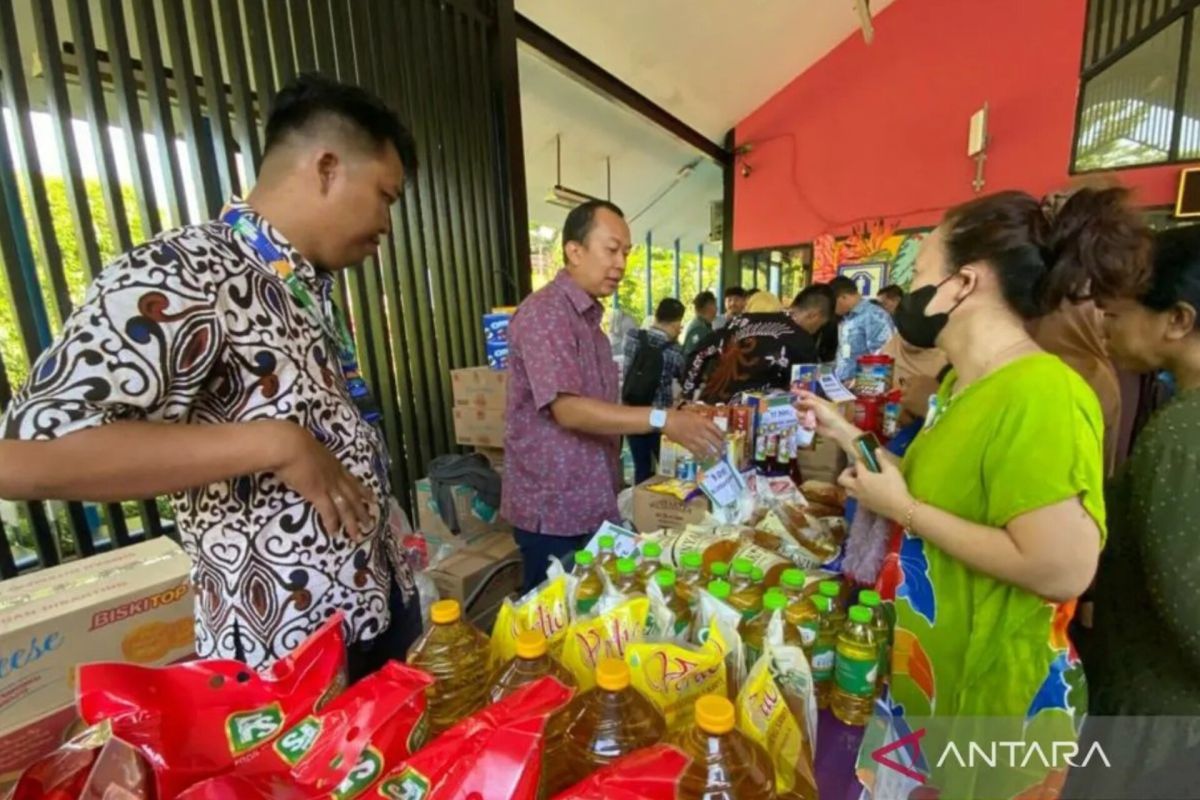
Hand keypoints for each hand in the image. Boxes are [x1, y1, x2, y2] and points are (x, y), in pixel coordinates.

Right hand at [261, 420, 376, 540]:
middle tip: (371, 523)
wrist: (290, 445)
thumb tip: (307, 462)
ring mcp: (328, 485)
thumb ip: (313, 458)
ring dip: (352, 523)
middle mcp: (336, 476)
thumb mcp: (310, 450)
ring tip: (358, 535)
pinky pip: (328, 512)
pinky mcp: (317, 493)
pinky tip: (335, 534)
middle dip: (362, 511)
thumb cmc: (295, 443)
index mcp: (335, 465)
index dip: (363, 491)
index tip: (373, 499)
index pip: (353, 481)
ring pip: (345, 507)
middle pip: (353, 496)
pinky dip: (332, 523)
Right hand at [663, 410, 724, 460]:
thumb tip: (710, 427)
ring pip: (707, 448)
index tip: (725, 439)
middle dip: (720, 447)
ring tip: (717, 458)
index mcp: (703, 421)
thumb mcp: (694, 414)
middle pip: (714, 440)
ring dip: (713, 453)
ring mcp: (694, 438)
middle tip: (724, 451)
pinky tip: (704, 459)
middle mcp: (701, 430)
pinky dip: (701, 456)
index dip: (722, 435)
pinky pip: (696, 452)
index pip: (716, 429)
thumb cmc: (680, 415)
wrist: (667, 420)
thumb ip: (702, 421)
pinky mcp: (687, 444)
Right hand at [794, 390, 859, 448]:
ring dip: (802, 416)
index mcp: (817, 401)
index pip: (807, 395)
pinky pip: (803, 423)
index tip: (791, 391)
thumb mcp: (819, 405)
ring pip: (800, 414)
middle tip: (794, 406)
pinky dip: (805, 424)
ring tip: (808, 420)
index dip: (799, 392)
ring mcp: (812, 417)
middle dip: (798, 406)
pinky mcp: (811, 425)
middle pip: (802, 405)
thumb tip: (798, 401)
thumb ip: (807, 402)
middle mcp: (814, 408)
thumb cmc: (829, 415)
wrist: (835, 429)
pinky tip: (810, 426)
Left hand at [838, 448, 913, 521]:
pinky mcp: (864, 505)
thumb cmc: (895, 487)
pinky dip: (856, 492)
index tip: (865, 458)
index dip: (860, 459)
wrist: (899, 508)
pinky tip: (867, 490)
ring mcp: (859, 498)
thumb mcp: (891, 470)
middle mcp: (857, 487)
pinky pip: (855, 497)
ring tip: (860, 480)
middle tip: (856, 470)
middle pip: (842, 479)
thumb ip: (882, 460)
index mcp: (862, 477)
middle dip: (847, 472)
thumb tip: (876, 450)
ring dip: (850, 483)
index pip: (857, 464)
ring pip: (847, 489)